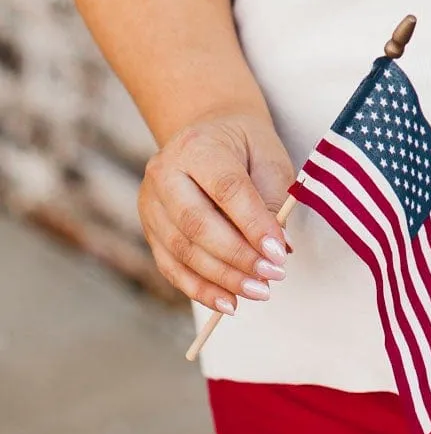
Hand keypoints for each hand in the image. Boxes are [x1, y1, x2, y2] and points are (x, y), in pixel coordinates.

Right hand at [139, 110, 296, 314]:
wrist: (210, 131)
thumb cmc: (245, 146)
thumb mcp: (268, 156)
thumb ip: (274, 199)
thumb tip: (278, 250)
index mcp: (197, 145)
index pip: (226, 190)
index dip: (253, 224)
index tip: (278, 252)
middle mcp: (164, 172)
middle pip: (197, 224)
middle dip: (237, 257)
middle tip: (271, 276)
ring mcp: (151, 202)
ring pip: (182, 251)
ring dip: (222, 279)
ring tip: (258, 292)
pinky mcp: (149, 228)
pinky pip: (172, 267)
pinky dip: (201, 289)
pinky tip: (229, 302)